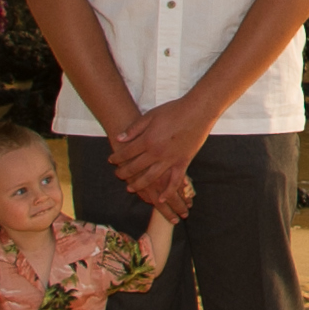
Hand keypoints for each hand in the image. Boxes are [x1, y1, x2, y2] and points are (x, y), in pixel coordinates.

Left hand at [106, 92, 211, 207]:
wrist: (197, 112)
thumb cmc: (174, 110)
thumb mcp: (150, 115)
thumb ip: (134, 129)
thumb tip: (120, 138)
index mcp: (147, 140)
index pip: (126, 153)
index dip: (117, 157)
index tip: (111, 160)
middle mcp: (156, 153)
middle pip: (135, 167)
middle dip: (123, 172)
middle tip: (117, 175)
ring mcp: (170, 160)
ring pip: (151, 178)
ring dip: (139, 185)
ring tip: (130, 188)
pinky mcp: (183, 162)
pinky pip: (174, 181)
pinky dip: (168, 191)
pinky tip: (161, 198)